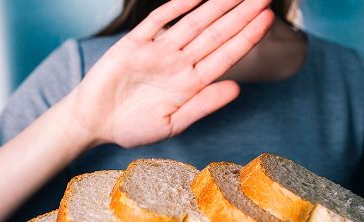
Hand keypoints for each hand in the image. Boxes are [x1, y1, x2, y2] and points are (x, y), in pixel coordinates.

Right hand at [68, 0, 273, 147]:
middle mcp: (179, 63)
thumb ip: (203, 105)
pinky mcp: (134, 43)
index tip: (268, 20)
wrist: (95, 121)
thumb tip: (237, 89)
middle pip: (215, 34)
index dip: (247, 37)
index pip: (225, 55)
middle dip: (241, 14)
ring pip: (193, 22)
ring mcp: (158, 50)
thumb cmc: (133, 127)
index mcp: (191, 84)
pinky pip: (158, 20)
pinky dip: (176, 6)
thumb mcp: (172, 123)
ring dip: (216, 5)